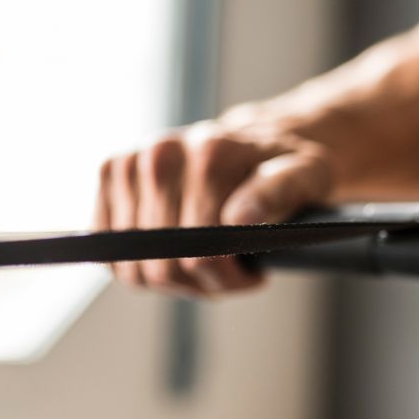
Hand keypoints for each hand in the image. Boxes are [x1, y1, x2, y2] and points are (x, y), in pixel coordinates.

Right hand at [95, 122, 333, 296]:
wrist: (257, 136)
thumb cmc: (286, 163)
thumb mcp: (308, 174)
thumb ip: (280, 192)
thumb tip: (240, 218)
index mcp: (210, 153)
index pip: (201, 251)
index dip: (229, 277)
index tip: (254, 276)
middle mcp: (162, 153)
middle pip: (165, 264)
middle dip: (203, 282)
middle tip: (233, 273)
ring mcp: (130, 162)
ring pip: (135, 266)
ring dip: (173, 278)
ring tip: (209, 262)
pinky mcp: (110, 172)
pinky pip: (111, 252)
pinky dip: (142, 266)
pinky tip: (177, 252)